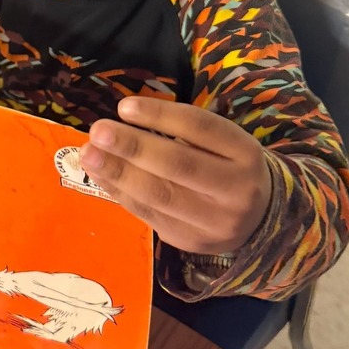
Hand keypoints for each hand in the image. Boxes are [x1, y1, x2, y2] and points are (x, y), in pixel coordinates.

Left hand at [79, 97, 271, 255]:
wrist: (260, 221)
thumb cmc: (228, 167)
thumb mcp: (222, 143)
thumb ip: (182, 131)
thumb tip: (125, 117)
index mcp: (245, 152)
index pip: (200, 128)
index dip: (160, 116)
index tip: (123, 107)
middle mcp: (235, 189)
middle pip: (179, 165)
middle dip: (133, 147)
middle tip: (98, 131)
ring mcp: (213, 221)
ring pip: (160, 195)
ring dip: (118, 172)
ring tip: (89, 154)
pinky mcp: (189, 241)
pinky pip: (148, 214)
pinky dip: (119, 192)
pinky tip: (99, 175)